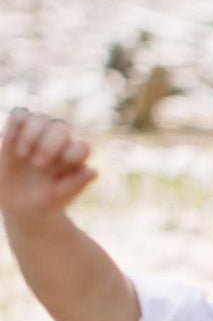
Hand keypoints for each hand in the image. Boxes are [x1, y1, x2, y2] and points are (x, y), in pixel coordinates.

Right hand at [0, 110, 94, 226]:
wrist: (20, 206)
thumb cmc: (46, 204)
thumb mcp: (58, 199)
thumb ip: (76, 185)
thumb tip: (94, 171)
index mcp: (74, 159)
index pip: (81, 147)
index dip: (72, 153)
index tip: (58, 169)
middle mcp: (59, 144)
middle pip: (60, 127)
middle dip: (49, 143)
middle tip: (38, 165)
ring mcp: (38, 136)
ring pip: (39, 118)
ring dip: (31, 134)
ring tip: (22, 155)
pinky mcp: (17, 133)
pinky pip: (19, 115)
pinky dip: (14, 125)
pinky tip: (11, 144)